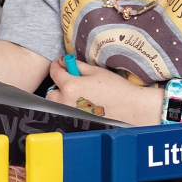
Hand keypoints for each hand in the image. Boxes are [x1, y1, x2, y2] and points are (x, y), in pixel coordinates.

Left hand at [46, 57, 162, 125]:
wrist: (129, 107)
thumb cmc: (115, 88)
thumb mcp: (95, 72)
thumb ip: (78, 66)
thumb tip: (67, 62)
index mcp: (70, 86)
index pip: (55, 73)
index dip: (56, 65)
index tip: (60, 63)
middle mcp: (67, 101)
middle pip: (52, 92)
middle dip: (58, 84)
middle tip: (70, 78)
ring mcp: (71, 112)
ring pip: (58, 103)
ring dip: (62, 95)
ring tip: (78, 91)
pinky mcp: (78, 119)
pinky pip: (67, 110)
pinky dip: (70, 104)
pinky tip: (84, 100)